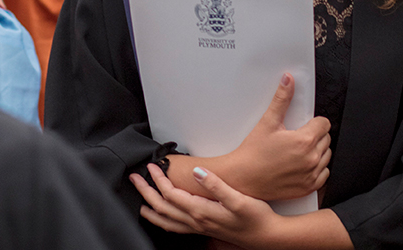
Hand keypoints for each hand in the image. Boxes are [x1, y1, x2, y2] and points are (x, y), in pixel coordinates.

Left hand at [132, 165, 280, 245]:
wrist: (266, 236)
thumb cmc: (255, 217)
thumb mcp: (238, 198)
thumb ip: (215, 185)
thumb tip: (197, 172)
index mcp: (201, 211)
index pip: (171, 194)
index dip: (159, 179)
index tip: (152, 166)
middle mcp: (196, 221)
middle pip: (162, 207)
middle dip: (146, 192)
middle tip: (136, 178)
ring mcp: (199, 227)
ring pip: (166, 220)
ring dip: (151, 209)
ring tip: (140, 200)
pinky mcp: (204, 229)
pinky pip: (175, 227)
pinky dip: (164, 221)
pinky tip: (164, 217)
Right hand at [220, 74, 331, 201]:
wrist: (242, 179)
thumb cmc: (253, 153)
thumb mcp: (268, 122)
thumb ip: (282, 99)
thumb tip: (288, 80)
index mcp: (304, 141)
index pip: (324, 124)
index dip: (314, 122)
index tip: (304, 125)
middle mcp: (311, 159)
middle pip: (326, 139)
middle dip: (315, 135)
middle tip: (297, 137)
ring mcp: (311, 175)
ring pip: (326, 156)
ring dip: (317, 151)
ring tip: (297, 151)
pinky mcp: (308, 187)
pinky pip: (323, 174)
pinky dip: (316, 169)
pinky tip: (301, 165)